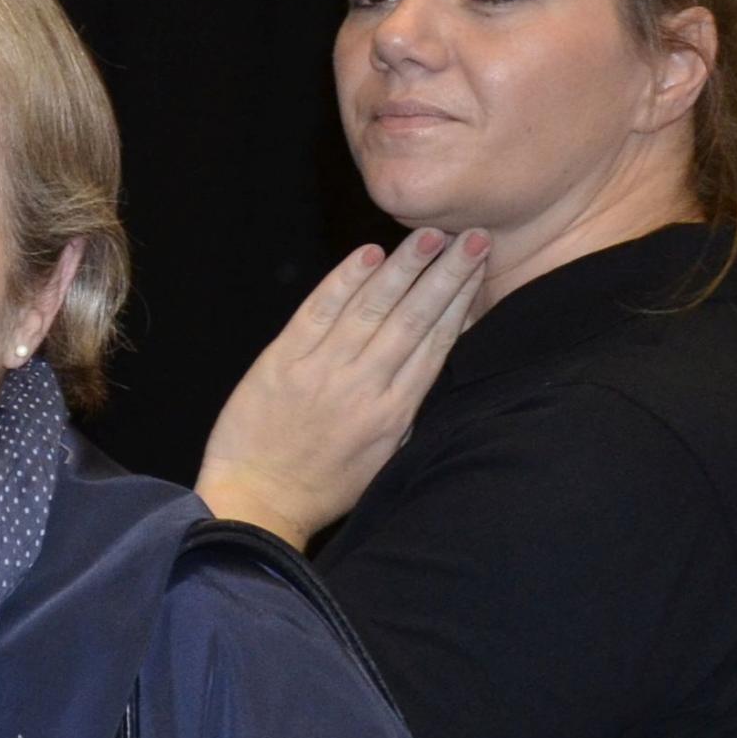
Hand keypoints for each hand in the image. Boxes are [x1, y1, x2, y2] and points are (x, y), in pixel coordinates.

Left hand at [195, 228, 489, 546]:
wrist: (257, 502)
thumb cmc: (323, 485)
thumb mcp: (385, 456)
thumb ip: (409, 409)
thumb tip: (435, 359)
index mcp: (396, 412)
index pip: (437, 343)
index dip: (461, 300)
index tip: (479, 267)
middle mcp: (365, 387)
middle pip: (414, 318)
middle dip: (445, 274)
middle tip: (472, 237)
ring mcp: (322, 372)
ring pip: (372, 308)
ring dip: (404, 267)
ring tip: (430, 235)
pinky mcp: (281, 363)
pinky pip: (319, 311)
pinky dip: (344, 280)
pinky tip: (368, 254)